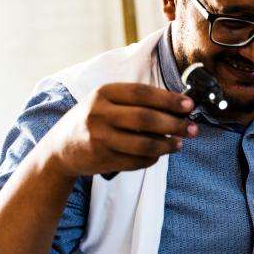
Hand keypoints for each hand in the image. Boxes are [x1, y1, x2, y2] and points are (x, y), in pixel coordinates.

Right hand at [41, 83, 196, 177]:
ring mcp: (99, 138)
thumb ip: (136, 101)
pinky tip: (160, 154)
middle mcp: (99, 113)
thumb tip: (177, 106)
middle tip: (193, 128)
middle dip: (174, 124)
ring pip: (143, 144)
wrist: (60, 148)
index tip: (189, 105)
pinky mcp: (102, 159)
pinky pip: (136, 160)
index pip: (142, 93)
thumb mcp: (107, 101)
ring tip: (179, 143)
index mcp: (104, 93)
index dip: (169, 99)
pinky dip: (153, 158)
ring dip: (167, 144)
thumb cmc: (93, 119)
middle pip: (146, 119)